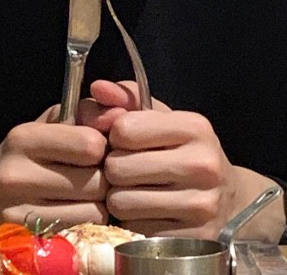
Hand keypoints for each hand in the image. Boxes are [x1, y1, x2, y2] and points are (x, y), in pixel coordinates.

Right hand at [0, 103, 110, 233]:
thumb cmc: (30, 153)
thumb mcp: (53, 122)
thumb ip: (88, 112)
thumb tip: (120, 115)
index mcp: (23, 137)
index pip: (89, 144)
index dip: (102, 147)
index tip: (95, 148)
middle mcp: (15, 174)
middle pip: (96, 182)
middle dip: (103, 177)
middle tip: (92, 174)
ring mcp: (17, 212)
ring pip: (95, 211)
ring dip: (98, 202)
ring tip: (83, 193)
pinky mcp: (26, 240)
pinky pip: (83, 232)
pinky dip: (88, 222)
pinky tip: (75, 210)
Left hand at [88, 80, 284, 241]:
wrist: (228, 198)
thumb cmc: (182, 150)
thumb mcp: (160, 117)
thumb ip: (125, 98)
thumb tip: (97, 87)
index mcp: (194, 127)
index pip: (123, 129)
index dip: (115, 134)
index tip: (125, 139)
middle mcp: (202, 164)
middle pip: (117, 167)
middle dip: (114, 167)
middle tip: (127, 167)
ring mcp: (201, 205)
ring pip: (120, 202)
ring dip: (119, 196)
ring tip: (136, 188)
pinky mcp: (192, 238)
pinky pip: (134, 229)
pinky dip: (133, 220)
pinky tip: (148, 210)